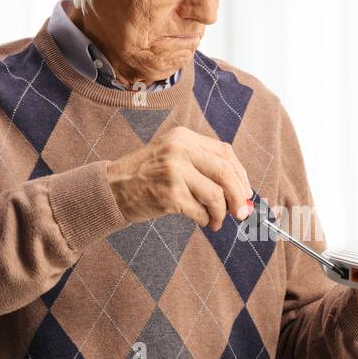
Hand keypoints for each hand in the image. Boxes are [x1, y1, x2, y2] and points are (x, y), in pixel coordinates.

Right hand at [106, 126, 252, 230]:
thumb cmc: (146, 176)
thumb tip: (241, 191)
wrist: (111, 188)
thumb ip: (203, 166)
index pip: (225, 152)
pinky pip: (200, 211)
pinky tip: (201, 220)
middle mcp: (179, 149)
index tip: (246, 193)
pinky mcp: (169, 194)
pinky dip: (205, 219)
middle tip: (242, 213)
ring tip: (216, 221)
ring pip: (216, 194)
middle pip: (225, 172)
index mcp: (183, 137)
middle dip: (239, 196)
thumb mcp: (173, 157)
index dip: (241, 175)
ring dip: (221, 213)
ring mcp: (173, 171)